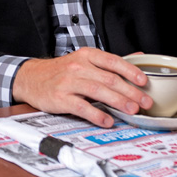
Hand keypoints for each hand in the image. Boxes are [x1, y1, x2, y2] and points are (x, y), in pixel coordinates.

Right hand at [11, 48, 152, 127]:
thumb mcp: (84, 60)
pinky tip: (107, 120)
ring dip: (117, 101)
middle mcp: (77, 67)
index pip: (112, 61)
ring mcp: (68, 82)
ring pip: (97, 91)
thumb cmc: (61, 71)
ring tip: (132, 110)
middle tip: (145, 102)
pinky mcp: (60, 98)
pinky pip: (81, 107)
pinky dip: (96, 114)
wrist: (31, 78)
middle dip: (130, 91)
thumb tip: (138, 57)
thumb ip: (110, 62)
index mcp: (86, 55)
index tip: (144, 81)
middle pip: (108, 78)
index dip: (130, 71)